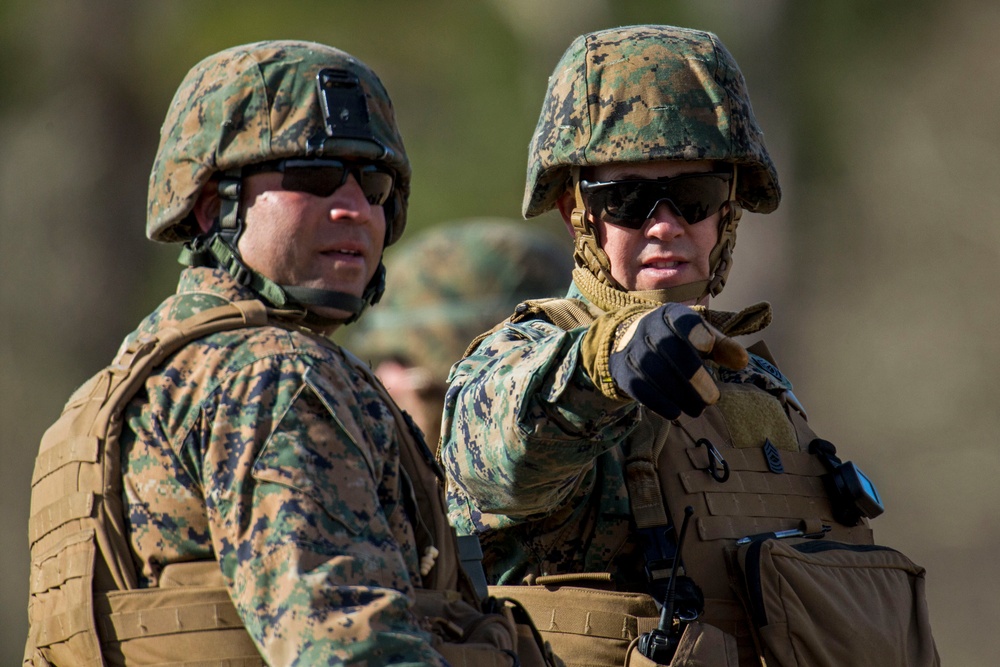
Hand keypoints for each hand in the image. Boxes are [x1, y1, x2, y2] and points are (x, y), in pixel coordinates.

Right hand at [607, 303, 746, 419]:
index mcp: (671, 314)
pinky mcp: (622, 370)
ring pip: (656, 372)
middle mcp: (649, 327)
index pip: (682, 319)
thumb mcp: (699, 337)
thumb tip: (743, 361)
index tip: (708, 348)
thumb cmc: (675, 340)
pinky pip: (640, 388)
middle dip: (694, 376)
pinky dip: (660, 403)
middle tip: (713, 399)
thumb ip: (722, 347)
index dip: (694, 332)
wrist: (627, 340)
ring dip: (680, 395)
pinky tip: (676, 413)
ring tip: (698, 409)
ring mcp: (632, 349)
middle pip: (670, 350)